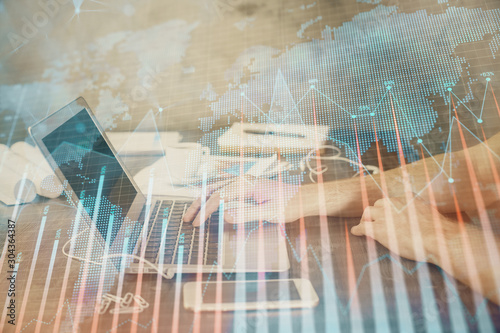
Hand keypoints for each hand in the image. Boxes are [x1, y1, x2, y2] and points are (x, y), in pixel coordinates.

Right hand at [183, 176, 301, 225]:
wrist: (304, 198)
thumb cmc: (290, 205)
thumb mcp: (270, 212)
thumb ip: (247, 213)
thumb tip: (226, 214)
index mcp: (246, 184)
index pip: (218, 198)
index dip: (205, 212)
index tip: (197, 224)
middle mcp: (243, 179)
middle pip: (213, 190)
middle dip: (198, 205)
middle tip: (187, 219)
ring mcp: (245, 181)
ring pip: (217, 187)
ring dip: (203, 199)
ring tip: (192, 211)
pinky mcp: (247, 185)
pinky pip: (224, 186)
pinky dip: (212, 193)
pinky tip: (207, 197)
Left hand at [351, 197, 456, 261]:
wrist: (437, 239)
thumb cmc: (439, 232)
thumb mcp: (432, 215)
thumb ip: (423, 213)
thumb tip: (423, 220)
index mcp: (408, 198)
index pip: (392, 200)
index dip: (387, 208)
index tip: (386, 213)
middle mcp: (394, 204)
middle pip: (378, 204)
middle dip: (375, 212)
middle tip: (373, 220)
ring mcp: (385, 216)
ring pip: (368, 213)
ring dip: (366, 219)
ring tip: (364, 225)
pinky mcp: (378, 229)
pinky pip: (363, 227)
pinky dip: (358, 229)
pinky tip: (356, 232)